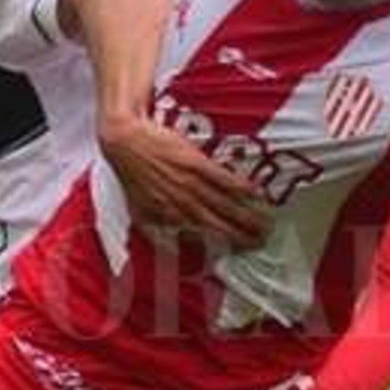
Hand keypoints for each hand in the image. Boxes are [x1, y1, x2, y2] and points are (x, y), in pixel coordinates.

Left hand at [98, 113, 267, 248]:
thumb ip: (159, 224)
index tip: (243, 249)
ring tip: (265, 223)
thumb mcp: (139, 206)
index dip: (223, 244)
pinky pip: (221, 178)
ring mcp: (189, 183)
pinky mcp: (194, 163)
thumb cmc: (131, 172)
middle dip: (242, 235)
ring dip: (245, 216)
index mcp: (169, 216)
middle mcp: (181, 204)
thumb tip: (174, 238)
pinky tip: (254, 192)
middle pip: (218, 224)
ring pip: (223, 205)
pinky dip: (238, 186)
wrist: (125, 140)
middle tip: (263, 240)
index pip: (202, 236)